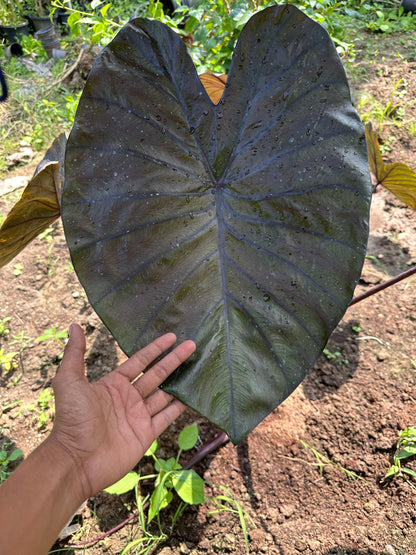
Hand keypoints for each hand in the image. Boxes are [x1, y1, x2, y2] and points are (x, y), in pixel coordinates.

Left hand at [49, 323, 195, 499]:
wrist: (76, 460)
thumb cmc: (72, 419)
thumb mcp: (69, 381)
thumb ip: (75, 354)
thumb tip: (75, 326)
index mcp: (113, 384)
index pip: (140, 361)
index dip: (156, 349)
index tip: (172, 337)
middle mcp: (128, 398)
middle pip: (157, 374)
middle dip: (174, 360)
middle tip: (192, 345)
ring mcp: (139, 416)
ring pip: (165, 394)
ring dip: (180, 381)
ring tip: (197, 367)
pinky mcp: (146, 434)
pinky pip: (167, 417)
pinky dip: (180, 407)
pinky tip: (192, 396)